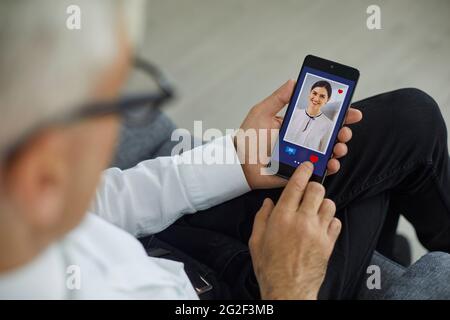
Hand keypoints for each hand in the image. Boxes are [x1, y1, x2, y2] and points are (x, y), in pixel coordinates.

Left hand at [236, 80, 361, 188]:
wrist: (239, 163)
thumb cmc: (248, 137)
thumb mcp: (262, 112)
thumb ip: (278, 98)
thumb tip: (294, 80)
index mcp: (296, 123)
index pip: (321, 115)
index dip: (338, 112)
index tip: (349, 108)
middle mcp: (303, 139)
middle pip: (330, 133)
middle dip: (343, 131)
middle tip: (345, 130)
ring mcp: (304, 155)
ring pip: (329, 152)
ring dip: (339, 148)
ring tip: (338, 147)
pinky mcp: (301, 170)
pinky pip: (319, 169)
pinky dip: (330, 167)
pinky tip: (331, 163)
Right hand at [249, 162, 340, 299]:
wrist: (287, 289)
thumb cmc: (269, 267)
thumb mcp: (256, 241)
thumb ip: (261, 218)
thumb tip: (268, 203)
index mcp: (282, 217)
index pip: (296, 186)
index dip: (303, 172)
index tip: (308, 165)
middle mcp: (302, 221)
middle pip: (317, 190)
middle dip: (314, 187)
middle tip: (309, 193)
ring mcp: (318, 231)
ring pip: (329, 204)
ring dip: (323, 204)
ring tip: (315, 211)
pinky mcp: (329, 243)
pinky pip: (336, 222)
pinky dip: (331, 221)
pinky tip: (321, 226)